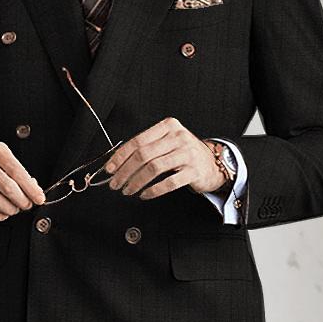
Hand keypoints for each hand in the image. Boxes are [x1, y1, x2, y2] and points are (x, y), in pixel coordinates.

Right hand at [0, 140, 45, 221]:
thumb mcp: (1, 157)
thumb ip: (17, 172)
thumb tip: (34, 190)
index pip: (17, 171)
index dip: (31, 188)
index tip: (39, 198)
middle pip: (7, 187)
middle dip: (22, 200)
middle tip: (27, 205)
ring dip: (10, 209)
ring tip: (14, 209)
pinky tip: (1, 214)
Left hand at [102, 117, 225, 200]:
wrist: (212, 163)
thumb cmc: (184, 152)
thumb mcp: (167, 141)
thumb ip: (146, 147)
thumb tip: (117, 162)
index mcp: (168, 126)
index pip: (138, 141)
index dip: (120, 156)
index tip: (110, 168)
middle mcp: (178, 137)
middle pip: (143, 155)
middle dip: (125, 172)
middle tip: (115, 183)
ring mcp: (187, 154)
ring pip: (153, 169)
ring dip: (136, 182)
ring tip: (127, 190)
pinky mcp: (194, 172)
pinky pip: (168, 183)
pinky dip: (153, 191)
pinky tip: (144, 194)